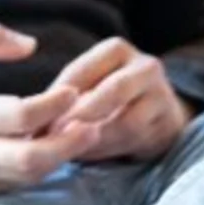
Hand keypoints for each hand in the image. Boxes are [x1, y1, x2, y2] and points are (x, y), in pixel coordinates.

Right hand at [0, 23, 97, 194]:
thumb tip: (29, 45)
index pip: (17, 116)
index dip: (51, 105)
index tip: (71, 90)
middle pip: (30, 158)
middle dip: (68, 144)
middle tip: (92, 124)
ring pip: (31, 176)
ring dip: (63, 157)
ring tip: (86, 134)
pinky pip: (22, 184)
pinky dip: (46, 168)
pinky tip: (61, 147)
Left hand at [46, 38, 191, 162]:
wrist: (157, 111)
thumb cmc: (106, 93)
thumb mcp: (87, 82)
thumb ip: (65, 94)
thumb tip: (35, 118)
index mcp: (117, 50)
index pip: (81, 71)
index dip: (58, 97)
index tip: (38, 118)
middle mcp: (146, 67)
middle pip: (114, 91)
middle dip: (82, 116)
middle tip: (55, 136)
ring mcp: (163, 97)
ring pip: (127, 122)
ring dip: (94, 139)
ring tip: (68, 149)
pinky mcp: (169, 126)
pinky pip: (135, 141)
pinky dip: (107, 150)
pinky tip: (87, 154)